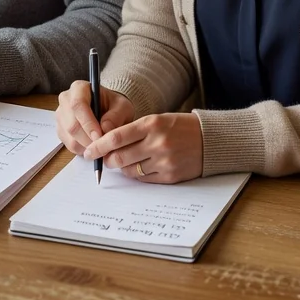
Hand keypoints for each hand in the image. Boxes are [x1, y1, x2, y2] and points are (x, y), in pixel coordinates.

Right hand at [55, 80, 134, 154]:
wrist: (109, 110)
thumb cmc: (114, 106)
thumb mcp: (122, 107)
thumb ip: (115, 116)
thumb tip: (105, 129)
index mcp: (79, 88)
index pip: (78, 105)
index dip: (88, 122)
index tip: (99, 136)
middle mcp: (66, 100)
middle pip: (71, 124)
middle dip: (88, 139)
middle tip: (103, 146)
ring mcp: (61, 116)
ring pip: (69, 137)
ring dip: (86, 146)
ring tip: (101, 145)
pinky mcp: (61, 130)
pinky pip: (69, 145)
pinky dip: (83, 149)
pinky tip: (93, 145)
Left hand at [83, 112, 202, 183]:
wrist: (210, 139)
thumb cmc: (179, 127)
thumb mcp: (157, 120)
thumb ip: (133, 131)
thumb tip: (107, 145)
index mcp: (151, 124)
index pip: (116, 137)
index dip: (98, 145)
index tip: (89, 151)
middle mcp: (157, 143)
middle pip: (119, 157)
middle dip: (107, 160)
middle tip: (103, 159)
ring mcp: (164, 161)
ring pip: (130, 170)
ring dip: (122, 167)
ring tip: (125, 161)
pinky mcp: (170, 176)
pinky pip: (144, 179)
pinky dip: (137, 174)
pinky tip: (140, 166)